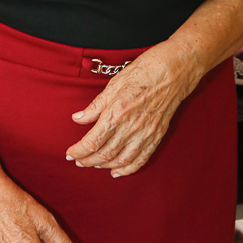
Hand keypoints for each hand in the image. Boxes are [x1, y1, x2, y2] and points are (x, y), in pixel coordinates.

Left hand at [66, 47, 200, 176]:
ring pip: (120, 160)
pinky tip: (117, 171)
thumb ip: (95, 106)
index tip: (70, 153)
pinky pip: (140, 159)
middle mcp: (129, 128)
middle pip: (104, 154)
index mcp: (116, 114)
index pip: (92, 141)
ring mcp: (144, 134)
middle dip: (88, 161)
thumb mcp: (113, 85)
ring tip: (94, 164)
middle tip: (78, 161)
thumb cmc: (142, 72)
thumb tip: (77, 118)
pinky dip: (127, 169)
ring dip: (105, 165)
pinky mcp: (156, 136)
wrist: (172, 71)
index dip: (79, 151)